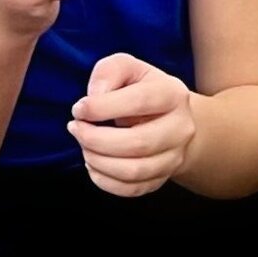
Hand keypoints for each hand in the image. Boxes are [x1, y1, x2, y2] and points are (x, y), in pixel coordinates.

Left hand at [70, 53, 197, 198]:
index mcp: (173, 94)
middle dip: (96, 139)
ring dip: (98, 160)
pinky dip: (104, 180)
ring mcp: (174, 157)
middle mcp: (181, 128)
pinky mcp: (162, 178)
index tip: (79, 109)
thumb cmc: (141, 90)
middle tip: (76, 129)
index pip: (140, 101)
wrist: (171, 119)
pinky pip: (131, 189)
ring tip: (84, 146)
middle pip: (138, 143)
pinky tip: (93, 164)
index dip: (102, 107)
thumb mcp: (127, 68)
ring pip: (134, 171)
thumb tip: (93, 98)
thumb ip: (108, 72)